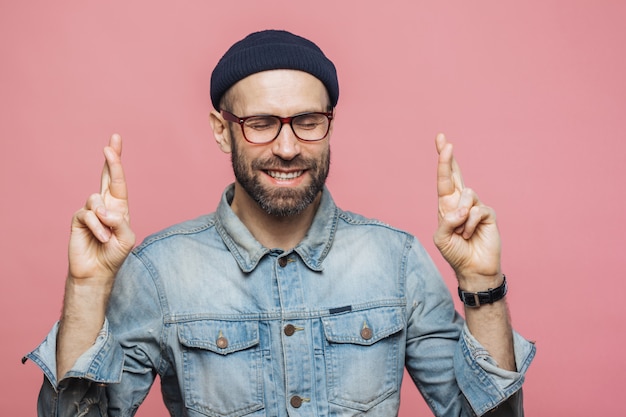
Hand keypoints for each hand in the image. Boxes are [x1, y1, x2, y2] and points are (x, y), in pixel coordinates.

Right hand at [68, 134, 135, 280]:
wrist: (97, 272)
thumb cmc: (114, 255)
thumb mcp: (126, 239)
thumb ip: (120, 222)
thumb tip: (106, 210)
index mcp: (120, 207)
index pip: (118, 181)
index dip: (116, 162)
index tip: (114, 144)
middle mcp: (105, 205)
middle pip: (107, 177)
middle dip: (111, 158)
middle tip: (114, 140)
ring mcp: (91, 211)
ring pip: (96, 200)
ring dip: (105, 218)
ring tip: (108, 235)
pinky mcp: (79, 219)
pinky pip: (88, 215)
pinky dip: (98, 227)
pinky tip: (101, 238)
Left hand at [433, 133, 500, 284]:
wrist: (473, 268)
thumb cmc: (455, 252)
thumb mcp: (442, 238)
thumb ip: (446, 221)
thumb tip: (461, 209)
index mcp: (446, 205)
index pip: (444, 179)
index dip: (443, 161)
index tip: (441, 140)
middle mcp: (460, 202)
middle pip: (456, 174)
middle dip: (448, 158)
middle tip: (445, 141)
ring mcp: (476, 206)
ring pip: (467, 195)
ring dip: (461, 216)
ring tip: (461, 233)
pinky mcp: (488, 214)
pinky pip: (476, 210)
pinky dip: (469, 225)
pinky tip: (470, 235)